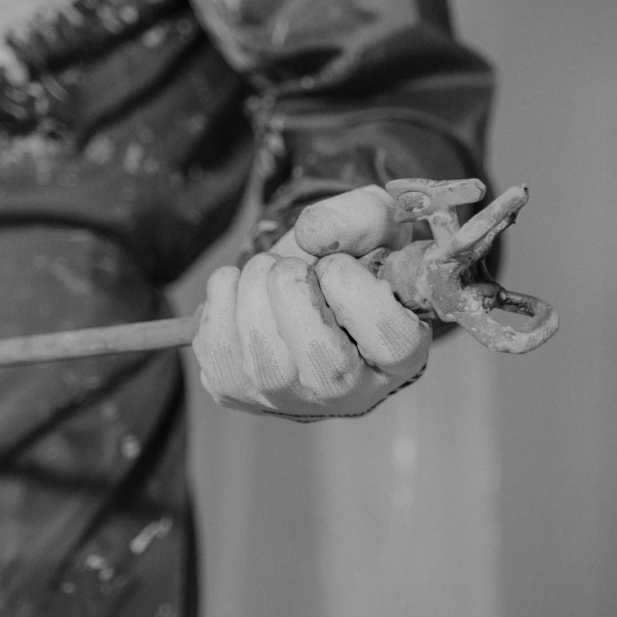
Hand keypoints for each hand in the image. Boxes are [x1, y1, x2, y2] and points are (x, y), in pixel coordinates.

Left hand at [192, 186, 431, 418]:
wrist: (306, 290)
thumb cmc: (352, 258)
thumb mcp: (375, 224)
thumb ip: (360, 217)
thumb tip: (311, 235)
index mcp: (400, 357)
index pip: (387, 337)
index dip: (353, 285)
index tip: (337, 264)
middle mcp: (350, 393)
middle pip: (322, 359)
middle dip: (293, 284)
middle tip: (293, 265)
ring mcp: (290, 399)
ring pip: (262, 353)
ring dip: (254, 285)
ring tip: (267, 271)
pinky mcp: (238, 392)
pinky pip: (216, 347)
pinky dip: (222, 297)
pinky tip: (241, 289)